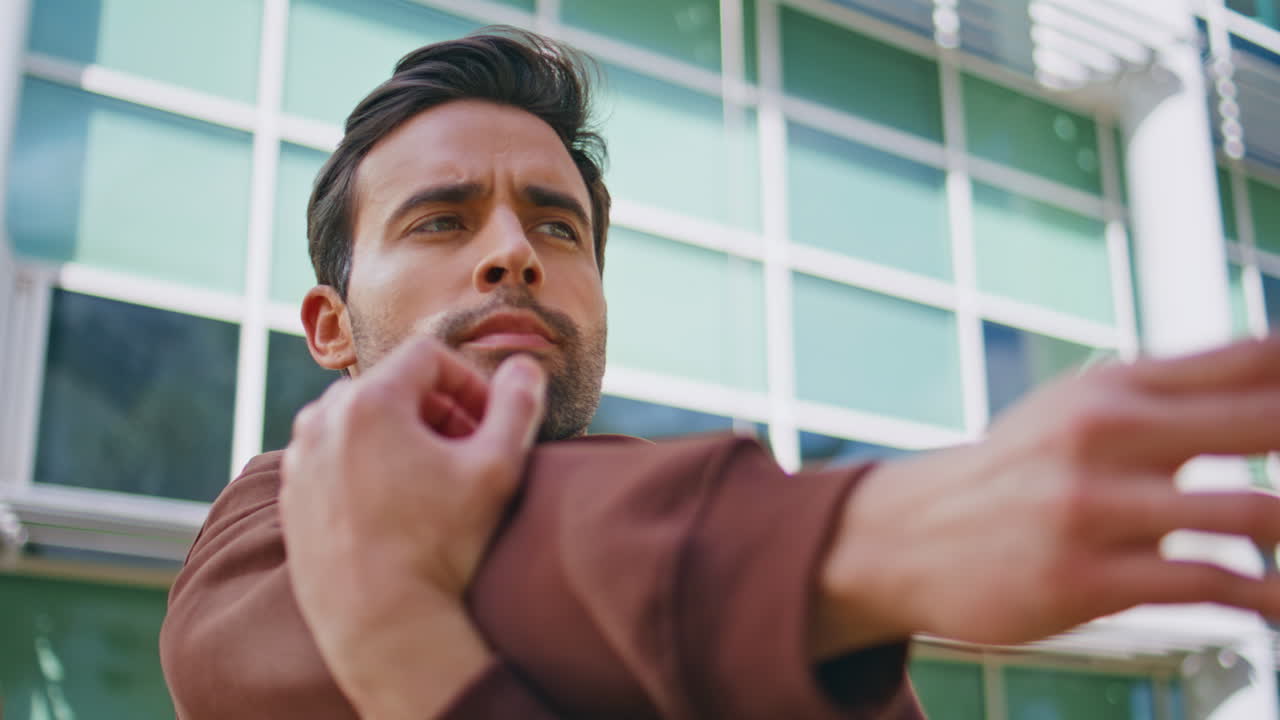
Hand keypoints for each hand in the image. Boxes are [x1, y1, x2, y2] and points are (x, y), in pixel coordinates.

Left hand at [280, 335, 545, 718]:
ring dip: (402, 435)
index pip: (428, 357)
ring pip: (361, 420)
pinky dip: (369, 464)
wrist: (381, 627)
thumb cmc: (441, 547)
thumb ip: (517, 406)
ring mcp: (300, 459)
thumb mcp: (497, 469)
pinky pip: (335, 456)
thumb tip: (524, 366)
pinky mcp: (291, 496)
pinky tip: (399, 507)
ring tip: (433, 481)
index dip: (469, 383)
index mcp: (369, 401)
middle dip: (436, 409)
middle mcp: (322, 420)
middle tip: (467, 452)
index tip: (489, 425)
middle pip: (392, 385)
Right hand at [814, 337, 1279, 652]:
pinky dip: (1265, 597)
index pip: (1253, 357)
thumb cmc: (1016, 474)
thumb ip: (1172, 394)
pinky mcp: (1084, 577)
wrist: (907, 535)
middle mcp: (1104, 432)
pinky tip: (1275, 603)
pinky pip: (1209, 586)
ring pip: (1252, 514)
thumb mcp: (1078, 412)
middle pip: (1265, 420)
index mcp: (1113, 385)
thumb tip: (1274, 365)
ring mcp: (1093, 505)